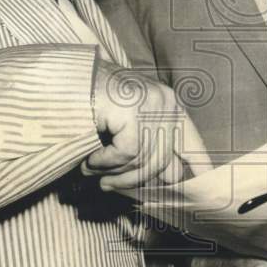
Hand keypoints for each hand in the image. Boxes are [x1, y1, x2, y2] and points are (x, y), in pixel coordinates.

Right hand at [86, 59, 207, 190]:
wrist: (61, 80)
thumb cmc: (92, 102)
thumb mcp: (127, 124)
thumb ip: (150, 145)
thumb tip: (174, 176)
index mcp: (169, 104)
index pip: (191, 140)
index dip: (199, 163)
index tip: (205, 184)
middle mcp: (165, 101)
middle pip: (162, 160)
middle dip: (134, 180)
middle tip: (108, 186)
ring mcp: (150, 103)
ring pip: (142, 160)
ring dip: (114, 173)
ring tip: (93, 170)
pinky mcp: (133, 110)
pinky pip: (126, 153)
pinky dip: (104, 162)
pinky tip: (90, 159)